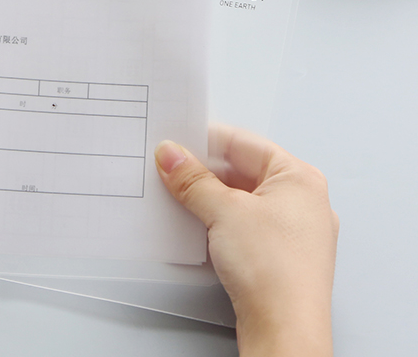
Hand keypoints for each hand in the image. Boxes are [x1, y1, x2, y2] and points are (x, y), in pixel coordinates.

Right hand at [155, 125, 337, 356]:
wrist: (285, 332)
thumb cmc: (276, 273)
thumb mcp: (223, 211)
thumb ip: (192, 179)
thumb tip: (173, 156)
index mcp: (299, 178)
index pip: (243, 143)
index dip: (206, 140)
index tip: (176, 141)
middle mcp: (301, 200)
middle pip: (242, 171)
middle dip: (203, 172)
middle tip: (171, 169)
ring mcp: (292, 230)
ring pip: (241, 199)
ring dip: (208, 197)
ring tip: (179, 196)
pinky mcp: (279, 254)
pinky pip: (243, 223)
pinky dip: (218, 220)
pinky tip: (196, 224)